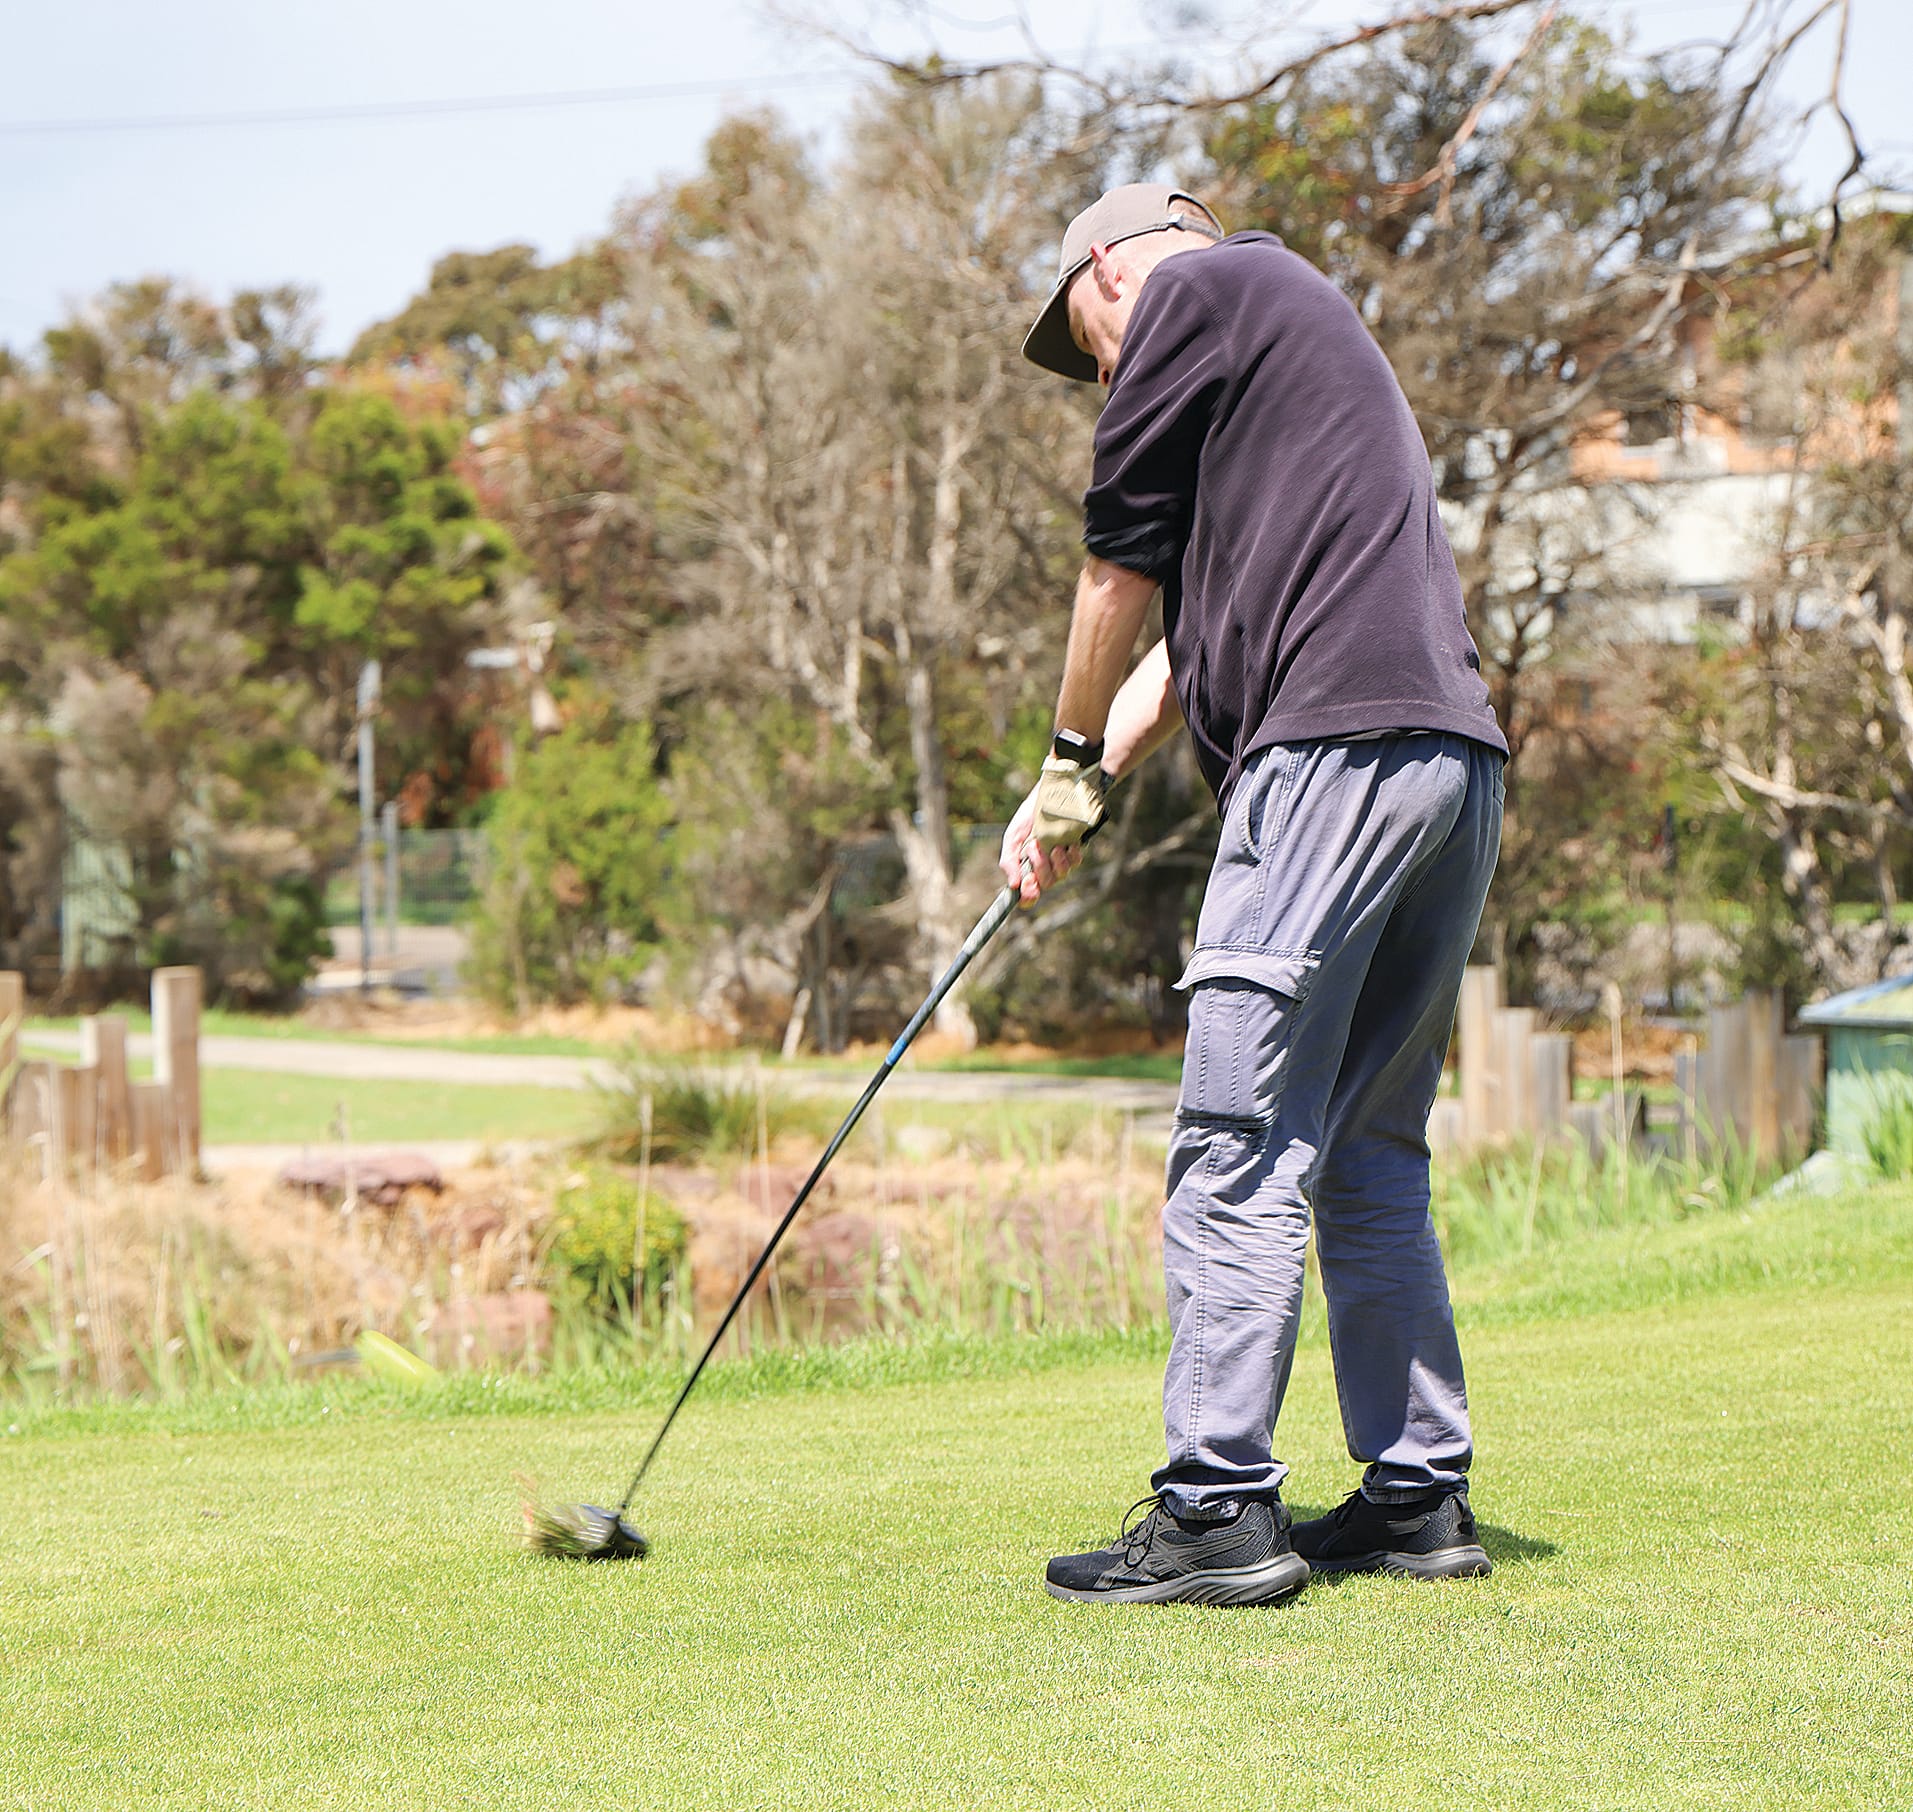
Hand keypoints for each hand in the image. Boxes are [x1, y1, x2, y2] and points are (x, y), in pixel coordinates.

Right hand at [999, 757, 1105, 903]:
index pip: (1028, 895)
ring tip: (1050, 842)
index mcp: (1027, 867)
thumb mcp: (1013, 836)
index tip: (1028, 884)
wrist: (1050, 794)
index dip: (1028, 896)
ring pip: (1061, 875)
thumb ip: (1009, 860)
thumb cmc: (1029, 816)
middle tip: (1034, 846)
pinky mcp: (1075, 850)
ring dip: (1054, 861)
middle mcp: (1045, 867)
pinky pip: (1075, 862)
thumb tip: (1012, 885)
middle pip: (1045, 885)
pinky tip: (1066, 843)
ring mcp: (1061, 860)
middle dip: (1040, 867)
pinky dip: (1070, 854)